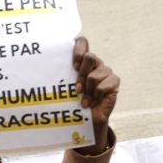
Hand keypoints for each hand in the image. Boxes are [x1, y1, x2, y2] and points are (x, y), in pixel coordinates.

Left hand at [73, 36, 118, 153]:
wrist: (86, 120)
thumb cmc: (74, 102)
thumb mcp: (66, 87)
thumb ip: (64, 75)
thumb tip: (48, 66)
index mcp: (83, 61)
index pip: (82, 42)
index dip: (79, 50)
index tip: (74, 66)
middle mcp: (95, 64)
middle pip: (90, 57)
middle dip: (82, 75)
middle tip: (77, 89)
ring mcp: (106, 72)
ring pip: (95, 75)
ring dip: (88, 90)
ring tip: (86, 99)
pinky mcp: (114, 82)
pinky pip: (104, 85)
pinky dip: (97, 95)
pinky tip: (94, 101)